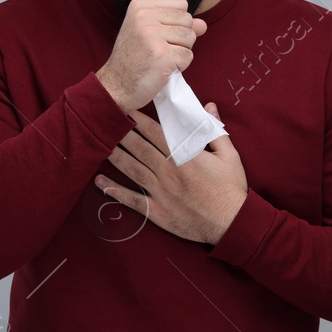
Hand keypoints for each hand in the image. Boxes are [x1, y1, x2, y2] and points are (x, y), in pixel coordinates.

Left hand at [95, 103, 246, 244]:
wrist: (232, 223)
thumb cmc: (232, 190)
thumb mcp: (230, 157)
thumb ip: (216, 131)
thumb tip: (209, 107)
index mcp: (184, 157)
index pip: (156, 132)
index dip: (139, 119)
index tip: (127, 109)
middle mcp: (168, 172)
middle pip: (138, 147)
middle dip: (121, 133)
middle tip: (105, 121)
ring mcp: (160, 192)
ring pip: (131, 169)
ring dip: (114, 156)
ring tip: (99, 144)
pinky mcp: (158, 211)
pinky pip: (132, 200)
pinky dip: (114, 191)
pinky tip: (100, 182)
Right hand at [96, 0, 206, 114]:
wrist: (118, 84)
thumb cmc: (136, 57)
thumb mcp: (152, 32)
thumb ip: (178, 24)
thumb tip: (202, 24)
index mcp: (140, 5)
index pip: (181, 4)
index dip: (178, 22)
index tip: (160, 34)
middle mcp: (144, 16)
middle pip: (188, 20)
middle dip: (182, 38)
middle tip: (161, 49)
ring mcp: (152, 35)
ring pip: (190, 37)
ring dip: (182, 51)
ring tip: (162, 58)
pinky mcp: (162, 54)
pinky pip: (188, 56)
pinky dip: (181, 65)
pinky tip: (163, 67)